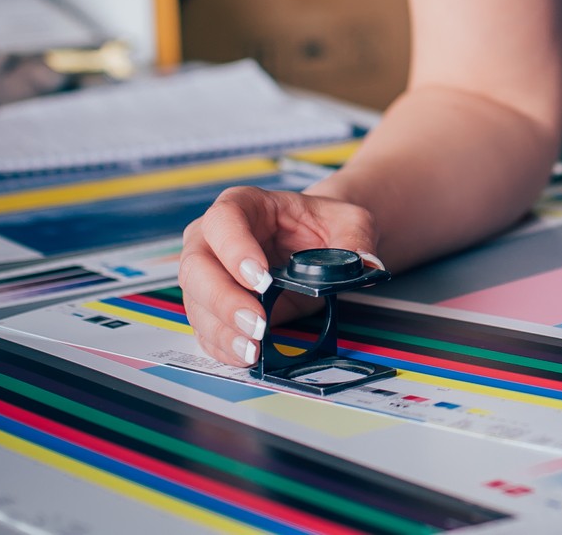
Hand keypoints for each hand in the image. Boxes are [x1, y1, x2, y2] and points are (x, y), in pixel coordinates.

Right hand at [178, 186, 382, 367]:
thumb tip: (364, 264)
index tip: (260, 279)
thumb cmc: (323, 224)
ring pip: (197, 302)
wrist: (316, 243)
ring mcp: (208, 274)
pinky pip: (206, 328)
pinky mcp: (212, 306)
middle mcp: (213, 239)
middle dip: (224, 299)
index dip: (236, 249)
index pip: (224, 220)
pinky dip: (222, 346)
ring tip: (252, 348)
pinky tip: (244, 355)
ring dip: (222, 329)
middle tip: (257, 322)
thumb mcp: (349, 220)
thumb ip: (356, 238)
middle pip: (197, 266)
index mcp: (244, 205)